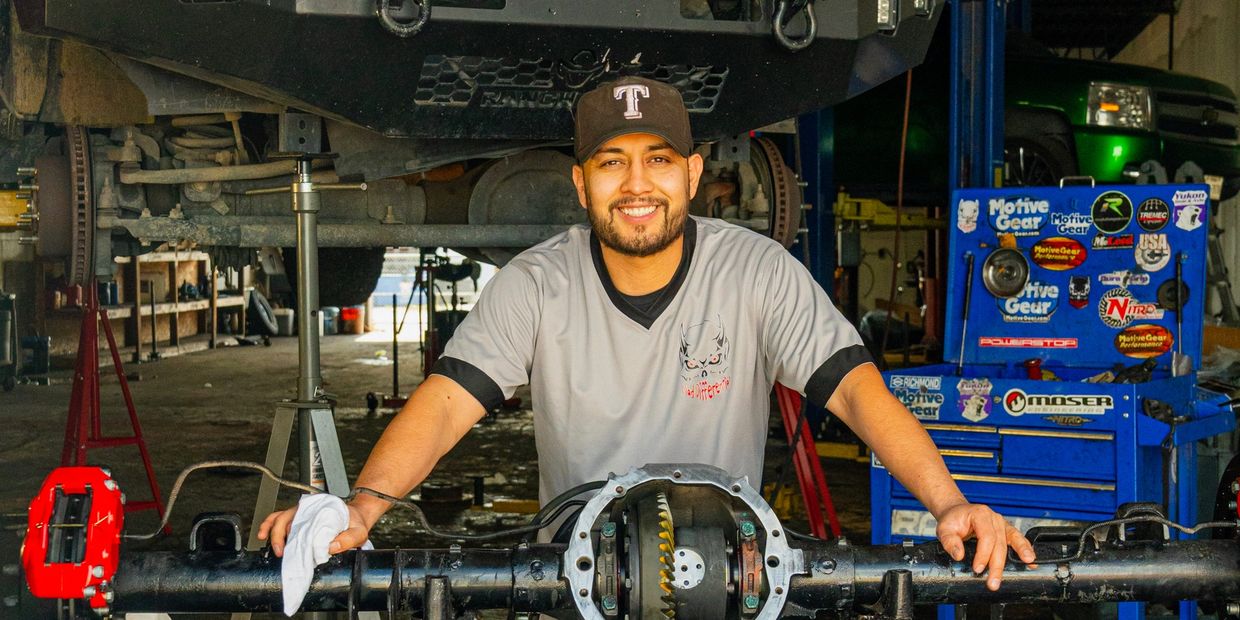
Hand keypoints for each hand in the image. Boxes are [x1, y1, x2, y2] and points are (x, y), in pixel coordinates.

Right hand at [256, 504, 371, 557]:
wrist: (357, 518)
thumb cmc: (355, 523)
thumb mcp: (358, 532)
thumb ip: (348, 539)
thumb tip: (332, 547)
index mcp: (321, 511)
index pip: (302, 520)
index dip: (293, 533)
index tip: (291, 547)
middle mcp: (308, 510)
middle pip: (286, 518)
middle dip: (279, 535)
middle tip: (281, 551)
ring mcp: (301, 514)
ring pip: (279, 517)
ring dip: (270, 529)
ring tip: (268, 543)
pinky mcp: (297, 520)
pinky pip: (279, 519)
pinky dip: (269, 525)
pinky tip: (264, 535)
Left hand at [935, 503, 1035, 590]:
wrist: (956, 512)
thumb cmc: (952, 520)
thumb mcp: (944, 528)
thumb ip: (949, 541)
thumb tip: (959, 555)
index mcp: (980, 514)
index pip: (986, 537)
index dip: (983, 555)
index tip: (977, 569)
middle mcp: (994, 518)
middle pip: (999, 543)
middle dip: (997, 565)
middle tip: (993, 582)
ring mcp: (1002, 523)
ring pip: (1012, 540)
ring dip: (1019, 555)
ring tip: (1027, 565)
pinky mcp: (1005, 530)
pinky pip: (1016, 539)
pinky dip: (1024, 549)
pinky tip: (1030, 560)